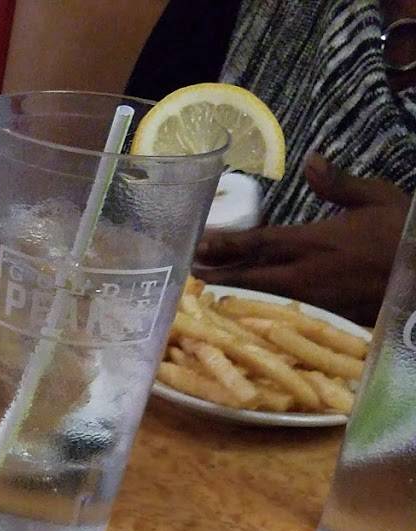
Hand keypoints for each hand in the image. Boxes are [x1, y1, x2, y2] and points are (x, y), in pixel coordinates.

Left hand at [194, 155, 409, 323]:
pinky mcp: (326, 316)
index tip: (199, 244)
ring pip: (266, 293)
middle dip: (220, 272)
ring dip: (236, 288)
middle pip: (252, 274)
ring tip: (209, 284)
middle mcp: (306, 273)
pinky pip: (287, 307)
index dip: (226, 244)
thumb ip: (338, 184)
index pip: (259, 243)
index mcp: (315, 241)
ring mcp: (314, 299)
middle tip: (190, 270)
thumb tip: (310, 161)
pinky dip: (265, 302)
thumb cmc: (406, 233)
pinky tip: (253, 300)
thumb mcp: (376, 198)